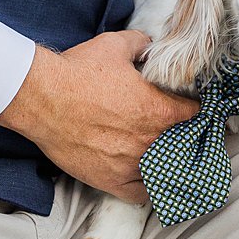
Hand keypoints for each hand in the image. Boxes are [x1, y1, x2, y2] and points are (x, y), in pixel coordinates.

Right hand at [0, 30, 198, 200]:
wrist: (42, 97)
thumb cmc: (78, 72)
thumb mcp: (116, 46)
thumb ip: (141, 44)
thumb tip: (149, 44)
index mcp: (157, 109)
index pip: (194, 114)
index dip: (196, 109)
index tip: (193, 108)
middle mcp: (149, 139)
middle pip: (183, 145)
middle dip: (185, 137)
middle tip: (182, 132)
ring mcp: (130, 163)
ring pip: (165, 171)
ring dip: (168, 163)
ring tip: (167, 157)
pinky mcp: (110, 180)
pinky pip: (141, 194)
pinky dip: (148, 188)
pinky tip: (150, 180)